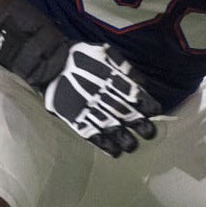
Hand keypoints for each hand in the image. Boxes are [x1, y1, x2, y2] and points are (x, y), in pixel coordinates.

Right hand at [43, 43, 161, 156]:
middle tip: (149, 133)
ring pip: (111, 128)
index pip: (136, 95)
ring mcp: (89, 109)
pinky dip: (104, 145)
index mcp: (112, 79)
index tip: (155, 112)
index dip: (148, 105)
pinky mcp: (76, 119)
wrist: (50, 64)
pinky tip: (114, 152)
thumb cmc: (81, 56)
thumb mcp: (106, 53)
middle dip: (140, 125)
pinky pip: (92, 135)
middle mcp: (103, 97)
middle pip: (126, 114)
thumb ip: (125, 68)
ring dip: (124, 139)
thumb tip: (142, 84)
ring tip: (132, 146)